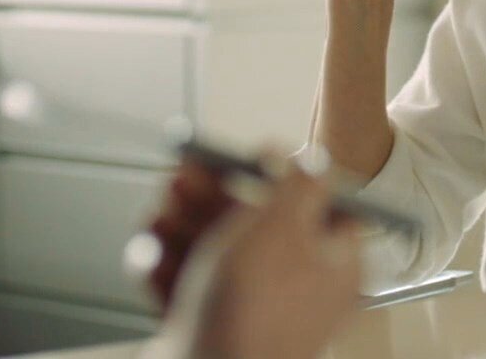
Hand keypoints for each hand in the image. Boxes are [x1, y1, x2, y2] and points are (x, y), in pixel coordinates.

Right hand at [162, 166, 362, 358]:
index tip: (251, 157)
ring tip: (158, 215)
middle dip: (213, 196)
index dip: (287, 176)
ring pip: (216, 253)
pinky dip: (167, 268)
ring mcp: (255, 312)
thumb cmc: (252, 312)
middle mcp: (300, 289)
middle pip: (259, 224)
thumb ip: (298, 182)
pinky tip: (151, 257)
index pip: (322, 206)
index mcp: (334, 265)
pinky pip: (189, 287)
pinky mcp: (213, 329)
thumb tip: (300, 157)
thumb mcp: (284, 225)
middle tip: (184, 176)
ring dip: (181, 227)